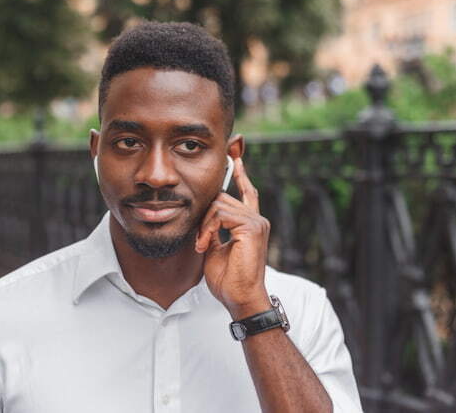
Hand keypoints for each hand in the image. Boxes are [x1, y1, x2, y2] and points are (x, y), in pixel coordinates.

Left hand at [196, 157, 271, 318]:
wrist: (240, 298)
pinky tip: (204, 244)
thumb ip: (212, 229)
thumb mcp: (215, 249)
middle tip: (198, 241)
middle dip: (204, 216)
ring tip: (201, 245)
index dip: (241, 174)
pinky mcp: (251, 227)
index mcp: (251, 223)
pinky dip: (207, 228)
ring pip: (218, 204)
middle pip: (222, 198)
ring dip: (203, 225)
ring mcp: (256, 222)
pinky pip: (220, 213)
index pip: (247, 192)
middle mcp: (257, 219)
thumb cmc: (229, 280)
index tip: (235, 158)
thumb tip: (204, 217)